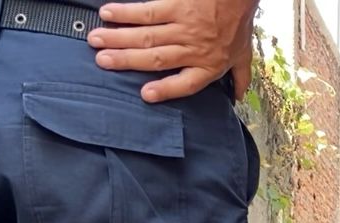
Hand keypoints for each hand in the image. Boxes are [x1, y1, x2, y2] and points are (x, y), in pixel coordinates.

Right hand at [89, 0, 257, 102]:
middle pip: (155, 58)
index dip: (166, 91)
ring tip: (96, 40)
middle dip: (126, 61)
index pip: (185, 84)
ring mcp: (184, 26)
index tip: (145, 95)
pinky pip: (148, 11)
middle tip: (102, 61)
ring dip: (118, 38)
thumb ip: (240, 77)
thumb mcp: (244, 55)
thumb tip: (238, 96)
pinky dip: (126, 13)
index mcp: (208, 65)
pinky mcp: (177, 5)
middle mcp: (193, 48)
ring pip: (146, 36)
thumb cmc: (239, 23)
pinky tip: (108, 14)